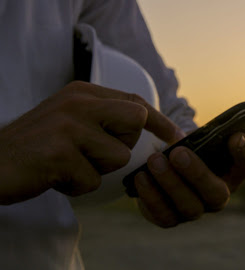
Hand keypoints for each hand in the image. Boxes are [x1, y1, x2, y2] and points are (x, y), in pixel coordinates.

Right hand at [0, 81, 177, 204]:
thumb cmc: (34, 147)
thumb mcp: (68, 119)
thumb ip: (101, 117)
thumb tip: (143, 125)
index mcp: (83, 91)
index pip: (136, 101)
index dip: (159, 120)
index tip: (176, 136)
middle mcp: (78, 102)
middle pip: (136, 121)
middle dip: (122, 144)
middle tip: (90, 152)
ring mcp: (69, 125)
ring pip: (118, 156)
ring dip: (96, 170)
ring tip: (67, 165)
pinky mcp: (60, 152)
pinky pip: (92, 179)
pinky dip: (76, 186)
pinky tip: (55, 177)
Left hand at [134, 132, 244, 227]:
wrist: (164, 164)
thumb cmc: (190, 147)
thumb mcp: (203, 137)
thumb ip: (217, 135)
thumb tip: (233, 137)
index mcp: (233, 171)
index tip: (235, 136)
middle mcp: (219, 196)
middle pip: (216, 193)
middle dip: (197, 173)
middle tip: (178, 152)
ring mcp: (196, 210)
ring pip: (189, 206)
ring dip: (170, 183)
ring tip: (154, 160)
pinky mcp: (171, 218)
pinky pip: (163, 215)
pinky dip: (151, 196)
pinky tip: (141, 177)